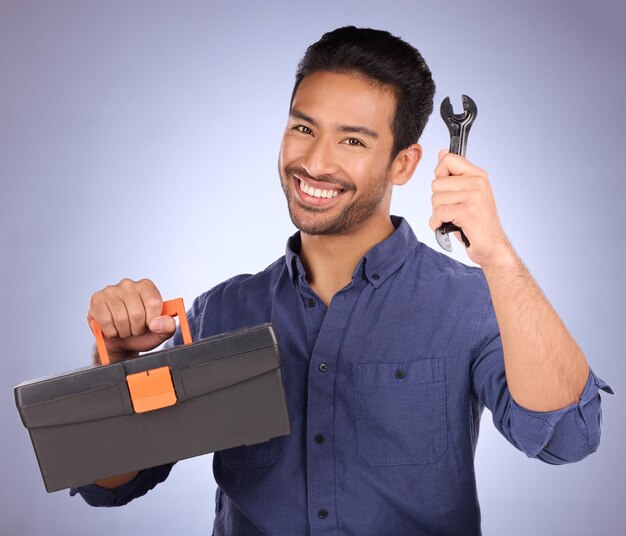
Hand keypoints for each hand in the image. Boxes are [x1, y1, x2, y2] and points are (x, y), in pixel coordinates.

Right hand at [87, 278, 175, 360]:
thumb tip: (156, 323)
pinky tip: (113, 328)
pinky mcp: (97, 299)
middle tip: (135, 329)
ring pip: (121, 318)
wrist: (122, 342)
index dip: (152, 320)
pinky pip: (106, 321)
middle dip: (137, 329)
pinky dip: (111, 331)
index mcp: (147, 286)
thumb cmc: (142, 333)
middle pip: (137, 313)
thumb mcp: (161, 332)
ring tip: (124, 329)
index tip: (150, 325)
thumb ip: (168, 326)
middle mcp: (129, 284)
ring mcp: (111, 290)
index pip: (154, 303)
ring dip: (124, 331)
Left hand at [429, 149, 513, 267]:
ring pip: (435, 199)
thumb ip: (455, 175)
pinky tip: (446, 227)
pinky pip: (438, 213)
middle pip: (436, 182)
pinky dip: (436, 224)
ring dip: (437, 213)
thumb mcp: (468, 194)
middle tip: (452, 210)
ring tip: (452, 219)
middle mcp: (478, 183)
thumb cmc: (477, 223)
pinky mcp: (468, 212)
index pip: (448, 159)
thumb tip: (442, 153)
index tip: (447, 189)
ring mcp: (474, 196)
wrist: (492, 247)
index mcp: (478, 175)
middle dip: (438, 200)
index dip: (440, 174)